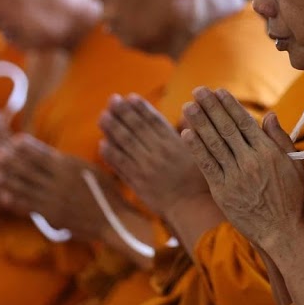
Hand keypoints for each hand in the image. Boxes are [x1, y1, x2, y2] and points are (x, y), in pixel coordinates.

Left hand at [0, 134, 112, 239]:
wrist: (114, 219)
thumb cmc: (107, 192)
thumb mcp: (92, 172)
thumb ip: (73, 164)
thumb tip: (57, 156)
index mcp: (71, 167)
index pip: (44, 153)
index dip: (27, 147)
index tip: (14, 140)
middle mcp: (60, 181)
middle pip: (30, 168)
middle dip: (11, 161)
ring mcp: (55, 199)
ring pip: (26, 187)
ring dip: (9, 180)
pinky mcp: (53, 215)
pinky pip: (30, 206)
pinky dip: (16, 200)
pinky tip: (5, 197)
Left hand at [98, 94, 208, 217]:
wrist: (191, 207)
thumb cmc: (199, 180)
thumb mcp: (201, 151)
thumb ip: (191, 132)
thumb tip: (187, 112)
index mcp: (174, 143)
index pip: (153, 120)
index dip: (141, 107)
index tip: (130, 96)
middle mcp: (159, 152)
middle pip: (136, 128)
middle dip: (123, 112)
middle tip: (112, 100)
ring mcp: (146, 167)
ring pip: (125, 143)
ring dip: (112, 128)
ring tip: (102, 116)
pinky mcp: (138, 183)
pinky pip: (121, 165)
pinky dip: (110, 154)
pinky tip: (102, 144)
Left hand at [181, 87, 303, 254]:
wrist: (283, 234)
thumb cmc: (292, 199)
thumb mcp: (295, 165)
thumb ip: (280, 138)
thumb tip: (268, 114)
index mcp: (268, 152)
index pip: (245, 121)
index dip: (229, 105)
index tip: (218, 91)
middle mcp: (250, 161)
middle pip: (226, 128)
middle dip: (211, 107)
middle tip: (198, 90)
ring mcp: (234, 177)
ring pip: (213, 144)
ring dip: (199, 123)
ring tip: (187, 106)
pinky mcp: (223, 192)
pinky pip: (206, 166)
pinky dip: (196, 149)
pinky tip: (186, 134)